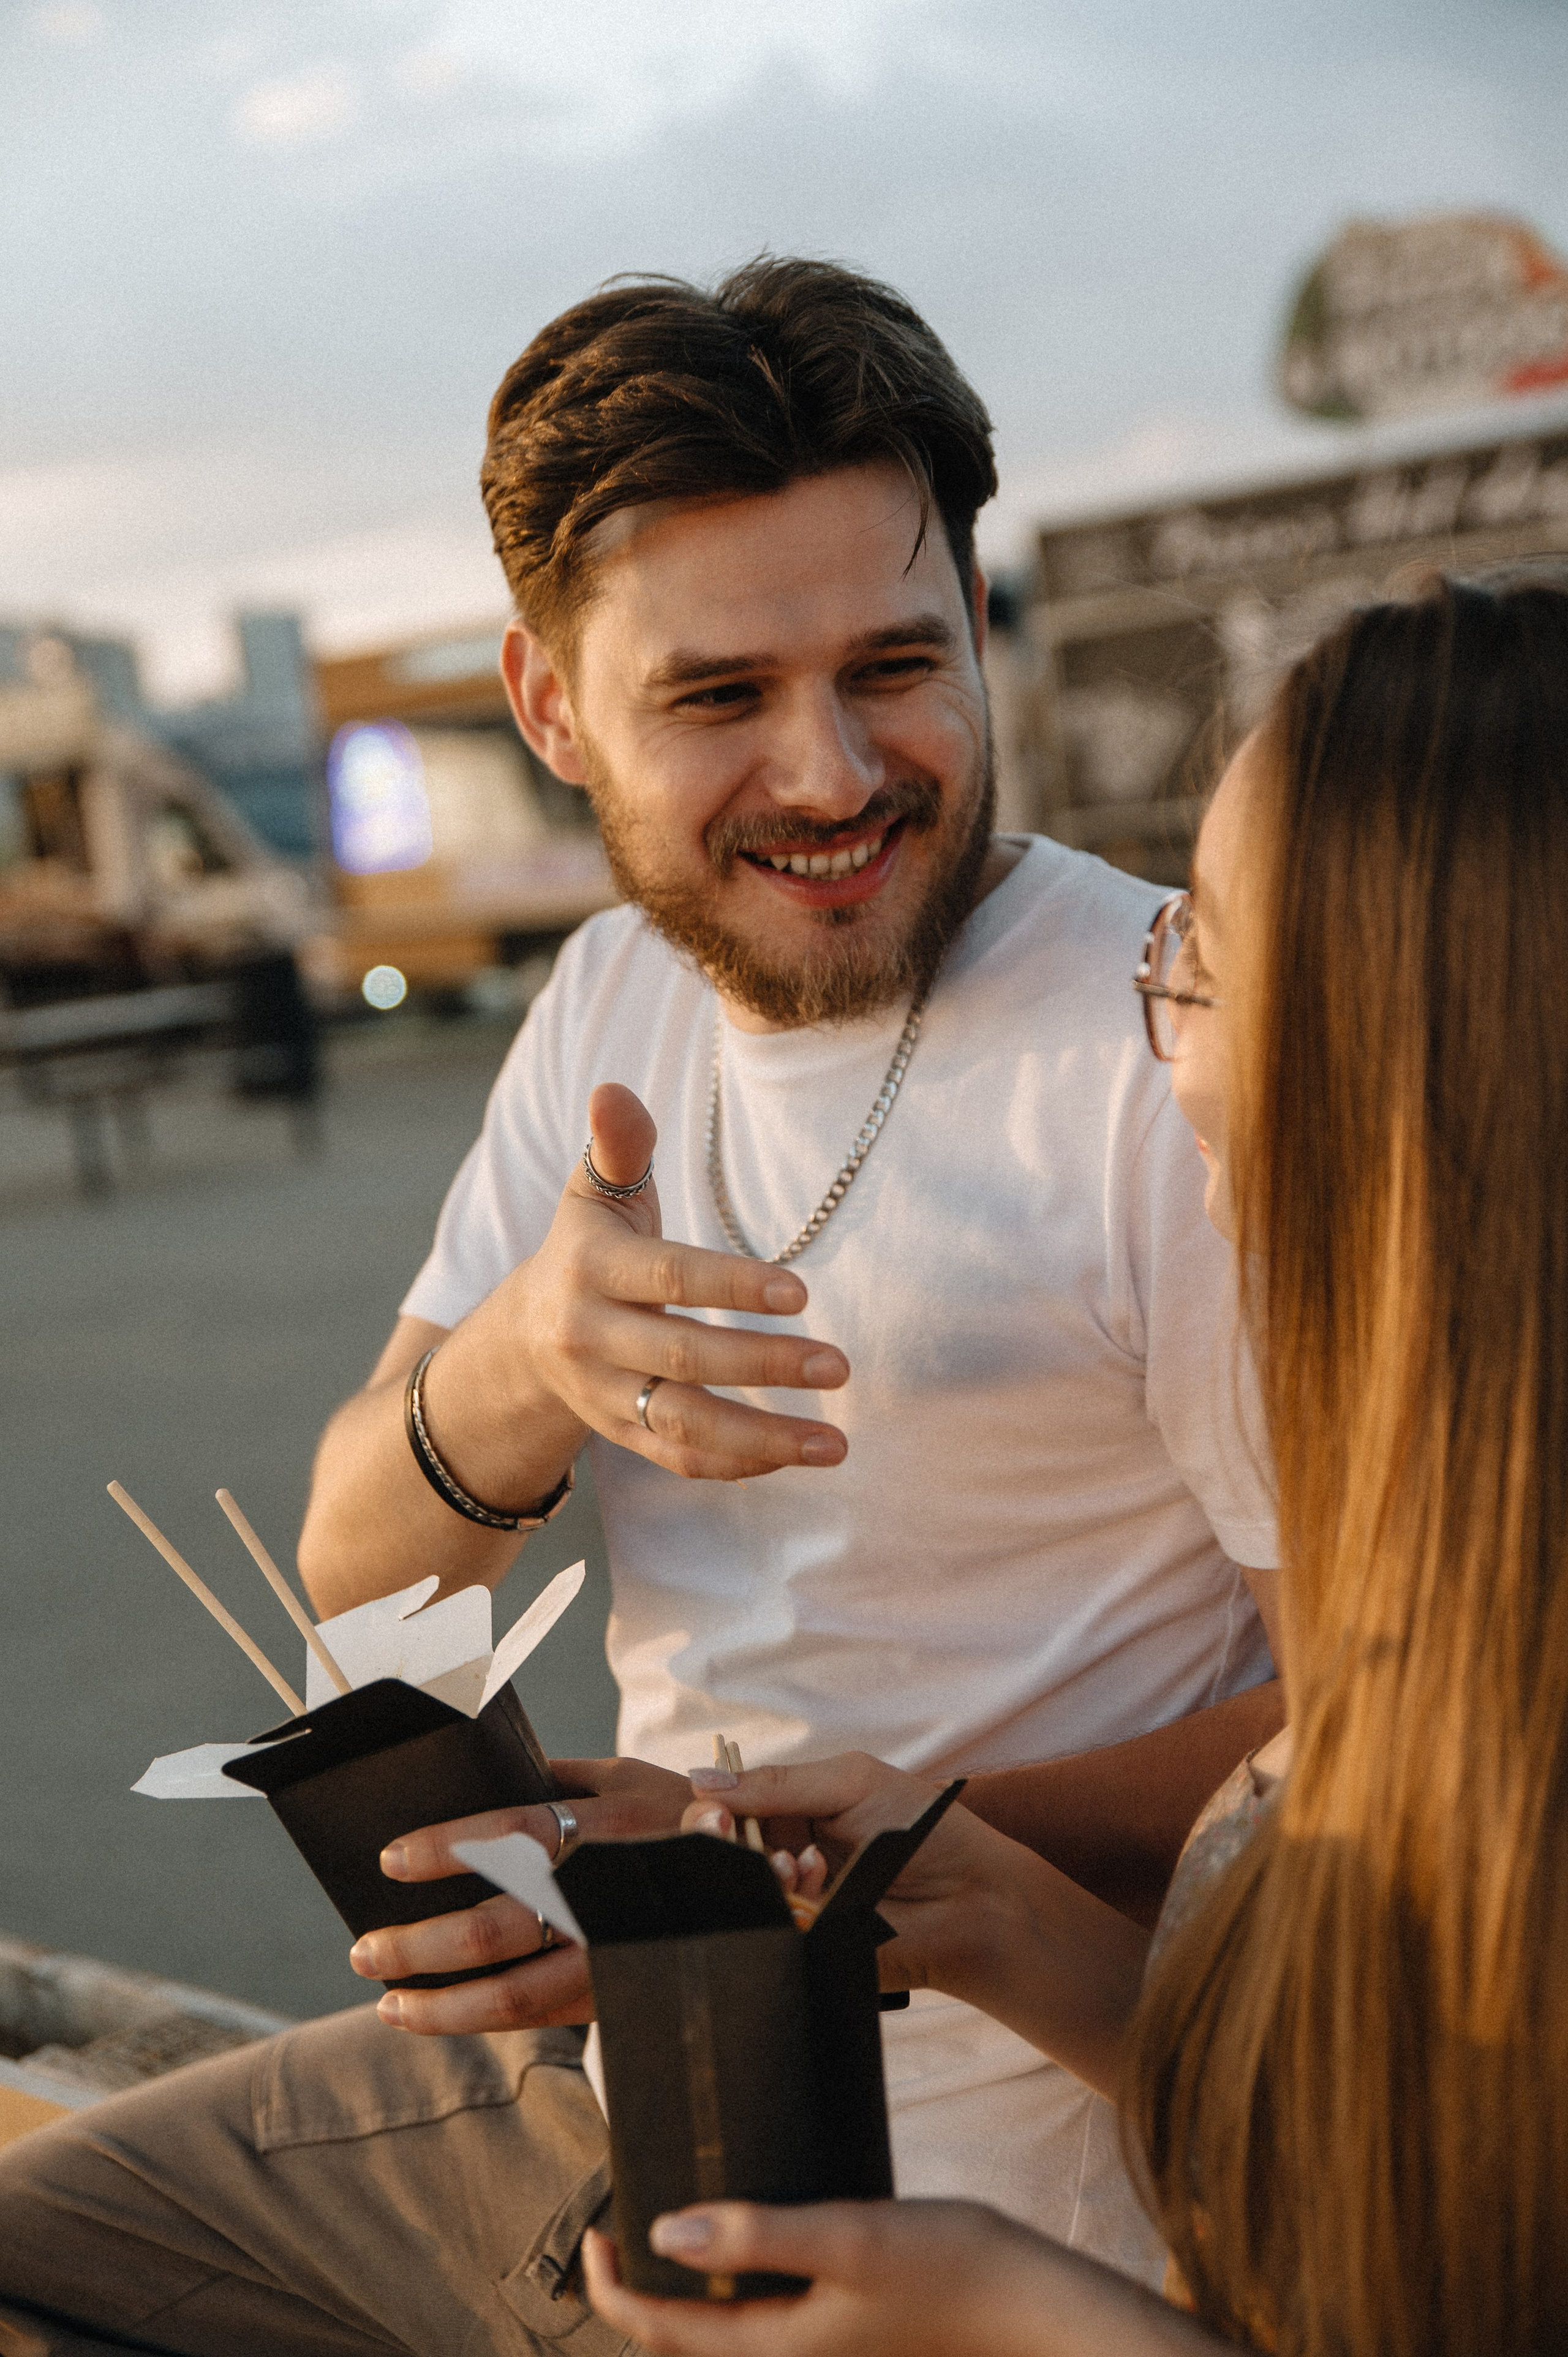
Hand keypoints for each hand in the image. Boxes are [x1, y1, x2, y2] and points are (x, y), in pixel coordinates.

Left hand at [347, 1756, 692, 2032]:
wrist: (763, 1888)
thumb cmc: (680, 1817)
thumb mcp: (629, 1777)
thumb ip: (559, 1775)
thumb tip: (485, 1767)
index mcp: (609, 1827)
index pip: (515, 1835)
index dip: (448, 1849)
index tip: (390, 1859)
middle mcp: (607, 1896)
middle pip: (499, 1929)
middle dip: (420, 1945)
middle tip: (364, 1948)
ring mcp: (613, 1957)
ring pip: (514, 1997)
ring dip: (439, 2005)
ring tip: (386, 2000)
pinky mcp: (616, 1996)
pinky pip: (538, 2017)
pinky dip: (479, 2021)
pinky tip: (437, 2014)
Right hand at [422, 1081, 850, 1495]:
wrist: (525, 1336)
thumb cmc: (588, 1246)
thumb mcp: (593, 1193)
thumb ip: (618, 1146)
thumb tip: (613, 1089)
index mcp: (590, 1269)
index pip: (669, 1279)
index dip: (733, 1287)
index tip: (801, 1295)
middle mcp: (589, 1338)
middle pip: (682, 1358)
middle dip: (764, 1364)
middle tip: (838, 1365)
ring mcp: (602, 1395)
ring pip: (684, 1425)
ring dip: (763, 1438)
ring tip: (837, 1443)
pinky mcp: (618, 1434)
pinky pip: (679, 1459)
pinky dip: (736, 1464)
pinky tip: (795, 1455)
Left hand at [582, 2197, 1207, 2356]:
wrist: (1030, 2304)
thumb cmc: (949, 2268)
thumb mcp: (848, 2237)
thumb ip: (760, 2233)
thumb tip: (666, 2232)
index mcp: (777, 2347)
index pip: (662, 2333)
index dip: (613, 2288)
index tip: (594, 2229)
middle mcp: (791, 2356)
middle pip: (687, 2339)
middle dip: (642, 2290)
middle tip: (621, 2220)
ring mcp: (819, 2346)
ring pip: (727, 2327)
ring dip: (689, 2285)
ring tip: (675, 2218)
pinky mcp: (845, 2325)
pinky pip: (768, 2313)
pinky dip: (739, 2278)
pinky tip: (754, 2230)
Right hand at [680, 1751, 1011, 1999]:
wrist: (974, 1898)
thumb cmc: (925, 1829)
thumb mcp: (851, 1783)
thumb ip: (778, 1784)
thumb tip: (701, 1779)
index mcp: (792, 1811)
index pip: (725, 1806)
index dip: (709, 1808)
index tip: (712, 1810)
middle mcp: (784, 1855)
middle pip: (717, 1851)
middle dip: (715, 1839)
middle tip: (723, 1831)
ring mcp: (793, 1903)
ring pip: (738, 1893)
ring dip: (760, 1872)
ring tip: (798, 1864)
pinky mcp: (807, 1944)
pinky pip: (769, 1929)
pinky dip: (786, 1904)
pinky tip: (818, 1889)